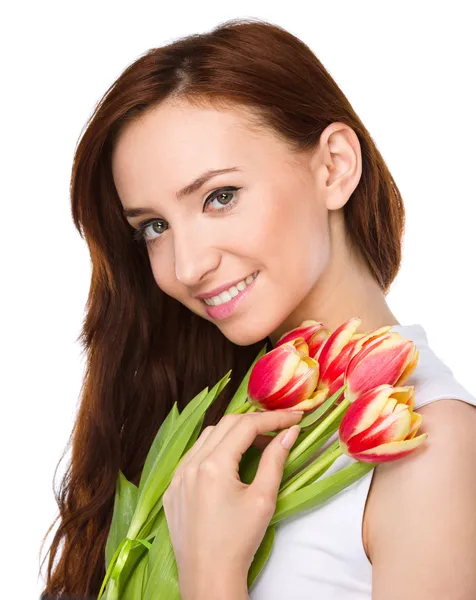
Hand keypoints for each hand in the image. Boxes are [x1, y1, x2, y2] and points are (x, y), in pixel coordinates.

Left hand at [163, 409, 303, 599]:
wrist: (208, 577)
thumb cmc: (239, 541)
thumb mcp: (263, 499)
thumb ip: (275, 460)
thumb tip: (289, 432)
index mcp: (213, 465)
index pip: (246, 426)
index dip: (273, 418)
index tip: (294, 417)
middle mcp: (190, 464)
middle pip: (226, 425)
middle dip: (254, 422)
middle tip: (279, 428)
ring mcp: (177, 477)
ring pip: (207, 438)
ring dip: (233, 434)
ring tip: (257, 443)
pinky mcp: (173, 490)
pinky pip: (193, 456)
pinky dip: (214, 450)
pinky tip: (229, 462)